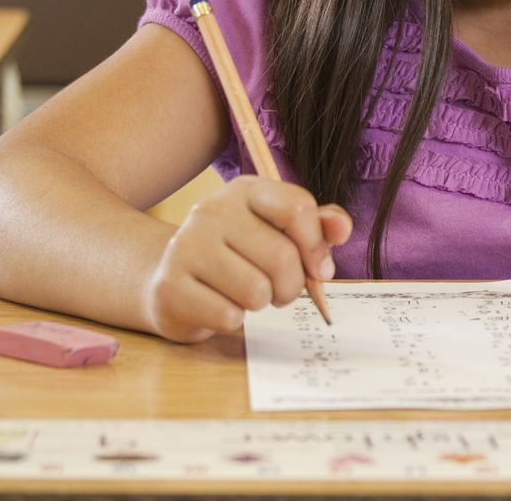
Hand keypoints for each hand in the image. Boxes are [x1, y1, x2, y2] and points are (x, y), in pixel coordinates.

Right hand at [140, 176, 351, 342]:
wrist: (172, 277)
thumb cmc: (237, 254)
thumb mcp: (278, 231)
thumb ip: (316, 226)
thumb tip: (341, 227)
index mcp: (246, 191)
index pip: (297, 208)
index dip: (317, 246)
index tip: (319, 269)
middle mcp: (212, 210)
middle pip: (282, 257)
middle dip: (292, 286)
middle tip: (279, 290)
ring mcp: (186, 247)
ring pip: (256, 291)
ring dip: (262, 303)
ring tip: (248, 294)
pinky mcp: (170, 287)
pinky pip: (228, 316)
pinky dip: (233, 320)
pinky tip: (221, 305)